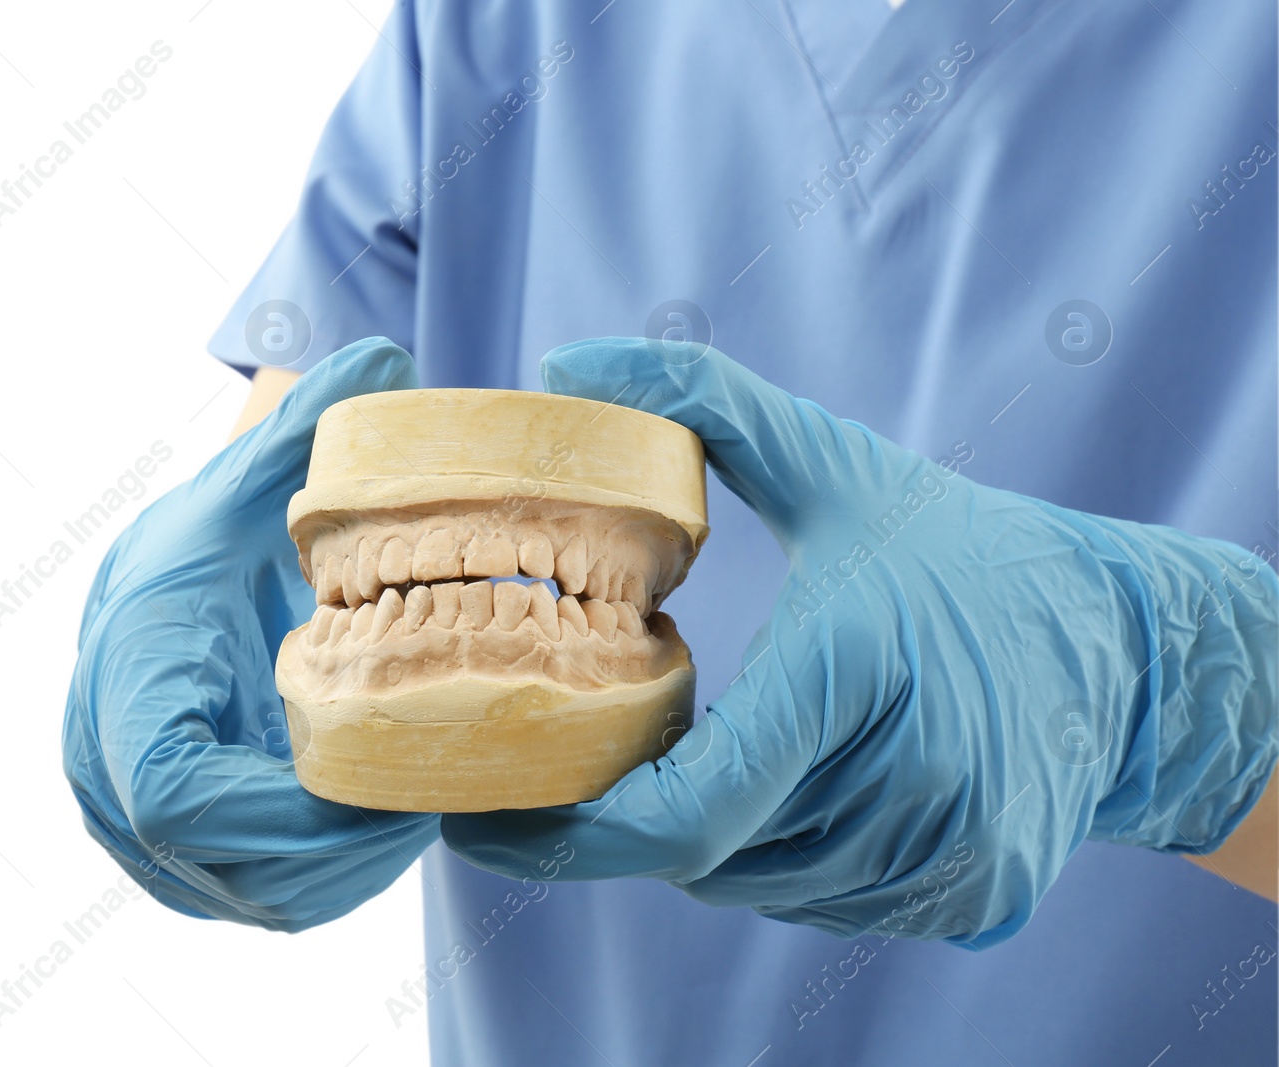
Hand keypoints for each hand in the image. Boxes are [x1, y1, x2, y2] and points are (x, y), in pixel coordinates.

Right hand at [62, 339, 438, 931]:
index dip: (281, 810)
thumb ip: (304, 428)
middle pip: (215, 864)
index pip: (172, 790)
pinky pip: (244, 894)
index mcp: (126, 671)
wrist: (163, 589)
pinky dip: (320, 879)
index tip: (384, 779)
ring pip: (237, 895)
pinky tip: (382, 828)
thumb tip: (383, 355)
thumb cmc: (210, 535)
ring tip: (418, 814)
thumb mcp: (248, 482)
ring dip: (338, 873)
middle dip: (336, 850)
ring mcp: (130, 818)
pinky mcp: (167, 849)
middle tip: (432, 803)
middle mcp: (106, 761)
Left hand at [443, 338, 1276, 946]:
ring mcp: (952, 855)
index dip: (568, 834)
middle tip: (601, 754)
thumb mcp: (836, 464)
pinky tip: (797, 787)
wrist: (1121, 642)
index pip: (684, 810)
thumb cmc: (962, 549)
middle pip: (711, 853)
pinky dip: (787, 857)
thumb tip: (567, 359)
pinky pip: (826, 901)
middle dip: (641, 812)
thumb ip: (703, 400)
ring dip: (718, 836)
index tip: (480, 820)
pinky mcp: (978, 896)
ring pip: (763, 886)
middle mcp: (909, 785)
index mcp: (853, 676)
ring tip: (722, 752)